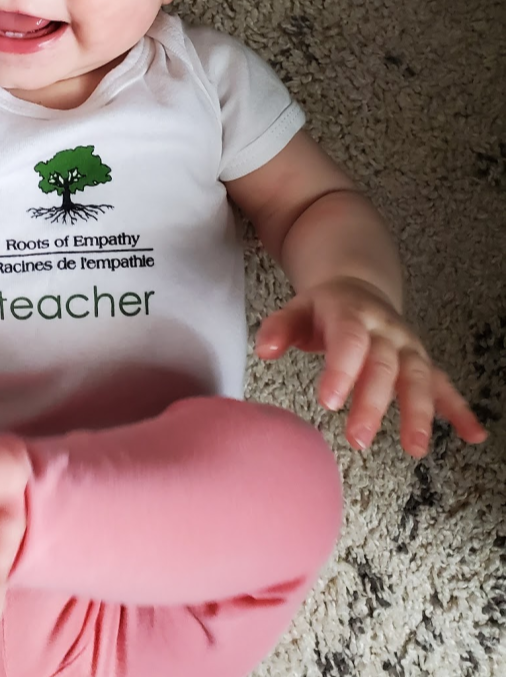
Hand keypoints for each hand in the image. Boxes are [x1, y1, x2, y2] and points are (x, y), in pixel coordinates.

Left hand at [255, 277, 487, 457]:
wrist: (357, 289)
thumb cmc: (322, 310)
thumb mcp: (296, 309)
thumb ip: (278, 328)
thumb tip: (263, 350)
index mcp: (352, 314)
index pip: (349, 341)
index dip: (342, 370)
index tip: (329, 402)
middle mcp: (385, 331)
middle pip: (383, 367)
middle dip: (373, 403)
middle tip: (358, 437)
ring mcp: (407, 347)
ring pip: (418, 379)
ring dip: (418, 413)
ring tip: (415, 447)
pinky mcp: (422, 362)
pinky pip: (444, 385)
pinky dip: (459, 410)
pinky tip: (473, 434)